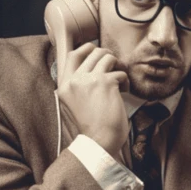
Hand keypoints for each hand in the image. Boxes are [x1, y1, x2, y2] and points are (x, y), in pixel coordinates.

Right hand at [57, 42, 129, 157]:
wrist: (99, 141)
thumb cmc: (92, 126)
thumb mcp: (75, 103)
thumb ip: (79, 86)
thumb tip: (94, 68)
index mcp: (64, 85)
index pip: (72, 56)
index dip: (86, 49)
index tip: (96, 50)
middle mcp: (74, 80)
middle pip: (93, 52)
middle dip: (107, 55)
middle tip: (115, 66)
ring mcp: (90, 79)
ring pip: (107, 57)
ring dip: (117, 66)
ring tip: (120, 81)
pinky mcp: (106, 83)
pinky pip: (121, 73)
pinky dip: (126, 82)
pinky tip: (124, 93)